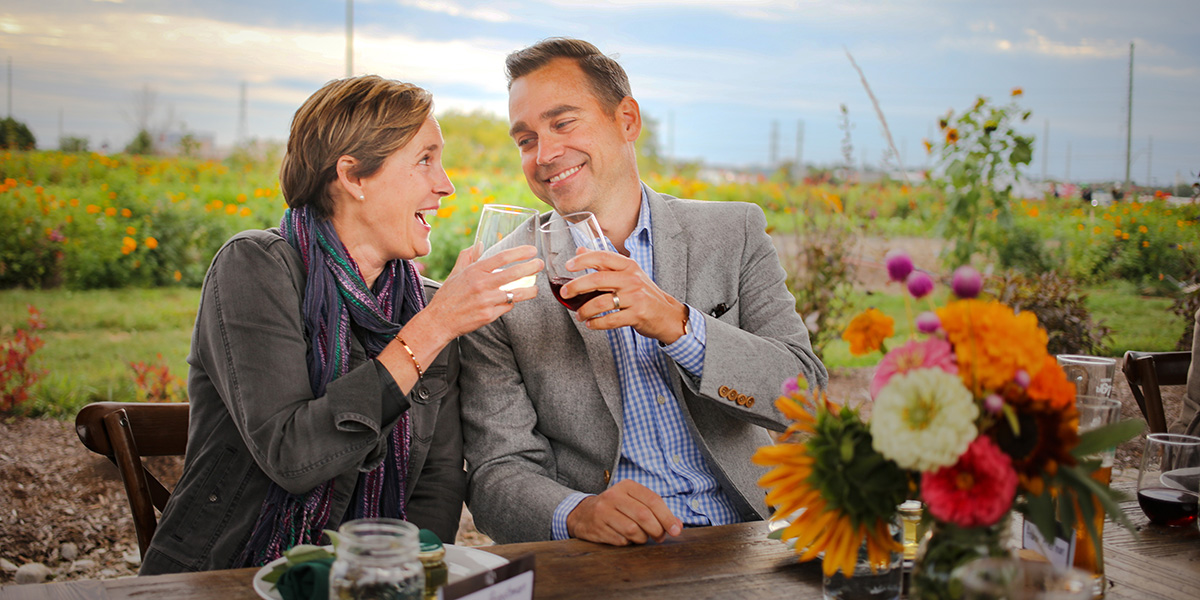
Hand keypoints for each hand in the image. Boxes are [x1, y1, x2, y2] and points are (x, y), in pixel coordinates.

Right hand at [421, 244, 541, 340]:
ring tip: (535, 288)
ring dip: (529, 290)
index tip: (532, 250)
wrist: (439, 321)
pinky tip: (512, 301)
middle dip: (531, 267)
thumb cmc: (447, 296)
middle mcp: (482, 284)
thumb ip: (467, 256)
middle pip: (514, 273)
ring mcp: (487, 301)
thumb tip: (479, 243)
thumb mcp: (455, 273)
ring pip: (516, 293)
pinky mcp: (489, 315)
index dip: (520, 252)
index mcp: (475, 271)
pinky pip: (507, 307)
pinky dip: (511, 303)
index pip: (502, 257)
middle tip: (539, 264)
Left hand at [562, 249, 687, 343]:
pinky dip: (597, 323)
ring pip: (601, 302)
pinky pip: (610, 320)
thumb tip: (580, 250)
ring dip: (585, 310)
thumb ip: (604, 263)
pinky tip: (591, 323)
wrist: (667, 314)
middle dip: (576, 287)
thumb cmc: (645, 294)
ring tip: (579, 315)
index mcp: (628, 266)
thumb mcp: (628, 274)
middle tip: (565, 292)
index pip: (602, 257)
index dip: (583, 260)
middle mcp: (632, 279)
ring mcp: (635, 297)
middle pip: (598, 280)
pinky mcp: (637, 315)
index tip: (568, 265)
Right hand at [566, 480, 682, 545]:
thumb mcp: (635, 502)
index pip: (653, 500)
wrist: (583, 513)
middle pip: (644, 516)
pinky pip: (621, 540)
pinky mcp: (596, 527)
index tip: (676, 530)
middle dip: (657, 530)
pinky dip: (628, 543)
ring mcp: (603, 511)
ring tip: (641, 537)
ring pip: (633, 530)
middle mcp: (613, 496)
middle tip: (660, 537)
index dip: (667, 517)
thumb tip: (678, 526)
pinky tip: (626, 538)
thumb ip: (657, 511)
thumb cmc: (617, 508)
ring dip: (642, 538)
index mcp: (627, 486)